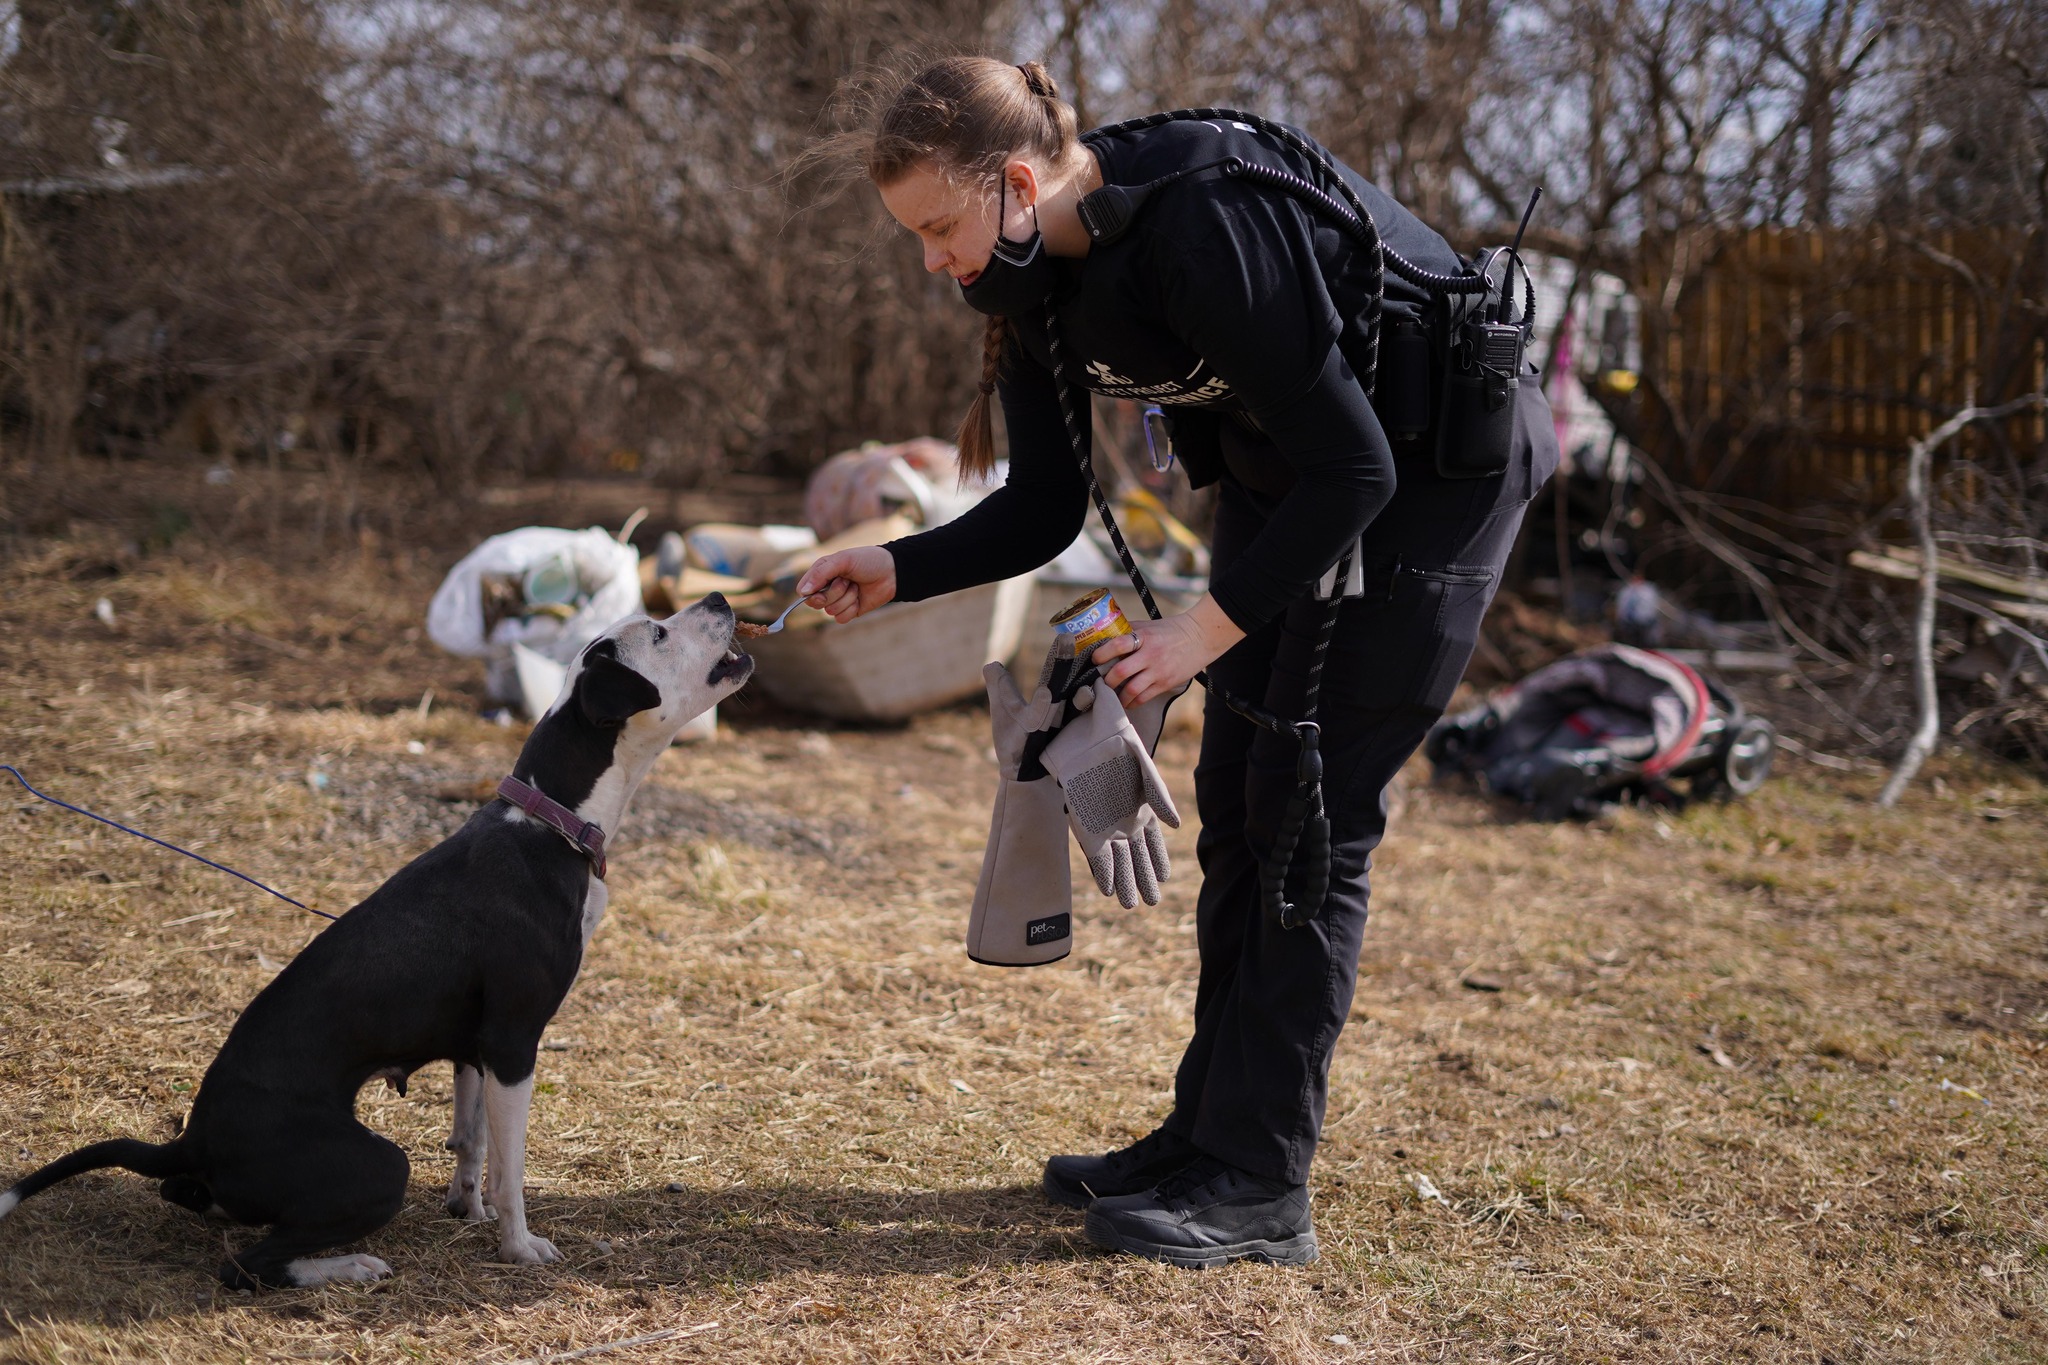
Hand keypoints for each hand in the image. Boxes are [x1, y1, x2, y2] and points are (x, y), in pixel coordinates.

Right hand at [796, 546, 896, 622]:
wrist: (892, 572)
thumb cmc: (867, 561)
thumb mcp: (843, 560)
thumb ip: (821, 574)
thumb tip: (804, 592)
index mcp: (821, 573)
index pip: (804, 590)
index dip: (810, 593)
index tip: (820, 590)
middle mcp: (827, 588)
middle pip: (816, 603)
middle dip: (833, 593)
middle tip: (846, 581)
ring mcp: (838, 600)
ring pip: (830, 611)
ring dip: (846, 598)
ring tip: (856, 586)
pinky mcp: (849, 611)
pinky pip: (841, 618)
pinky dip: (851, 609)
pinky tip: (860, 598)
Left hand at [1094, 595, 1244, 707]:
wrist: (1200, 638)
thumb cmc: (1171, 630)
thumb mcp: (1148, 625)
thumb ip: (1128, 630)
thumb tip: (1104, 636)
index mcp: (1143, 636)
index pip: (1117, 645)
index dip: (1102, 654)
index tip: (1094, 660)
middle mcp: (1150, 654)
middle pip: (1120, 672)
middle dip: (1106, 680)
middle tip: (1101, 681)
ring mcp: (1158, 671)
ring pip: (1131, 689)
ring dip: (1117, 696)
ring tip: (1111, 696)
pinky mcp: (1165, 683)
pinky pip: (1144, 697)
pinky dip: (1132, 702)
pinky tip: (1127, 702)